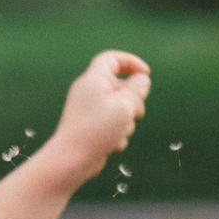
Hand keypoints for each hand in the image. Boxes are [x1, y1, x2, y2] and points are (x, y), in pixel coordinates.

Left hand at [38, 50, 150, 186]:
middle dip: (134, 100)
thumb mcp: (124, 105)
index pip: (112, 59)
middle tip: (137, 113)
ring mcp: (89, 110)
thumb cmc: (97, 129)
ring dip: (126, 122)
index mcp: (94, 79)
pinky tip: (111, 145)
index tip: (146, 73)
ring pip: (119, 108)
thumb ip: (137, 89)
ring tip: (118, 132)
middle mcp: (89, 92)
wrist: (72, 160)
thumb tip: (142, 79)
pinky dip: (116, 134)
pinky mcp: (91, 127)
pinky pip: (112, 125)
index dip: (131, 62)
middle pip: (120, 86)